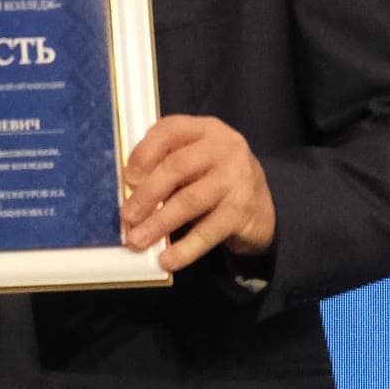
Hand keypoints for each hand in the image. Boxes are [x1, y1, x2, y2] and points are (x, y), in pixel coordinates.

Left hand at [120, 113, 274, 276]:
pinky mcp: (242, 210)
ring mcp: (236, 178)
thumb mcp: (193, 161)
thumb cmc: (214, 179)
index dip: (144, 153)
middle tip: (127, 216)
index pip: (169, 130)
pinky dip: (185, 248)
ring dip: (159, 223)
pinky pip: (208, 231)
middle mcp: (223, 147)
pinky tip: (167, 260)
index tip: (127, 179)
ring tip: (138, 240)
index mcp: (204, 129)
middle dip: (146, 193)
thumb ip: (164, 165)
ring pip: (190, 200)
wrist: (262, 206)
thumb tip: (128, 192)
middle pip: (177, 166)